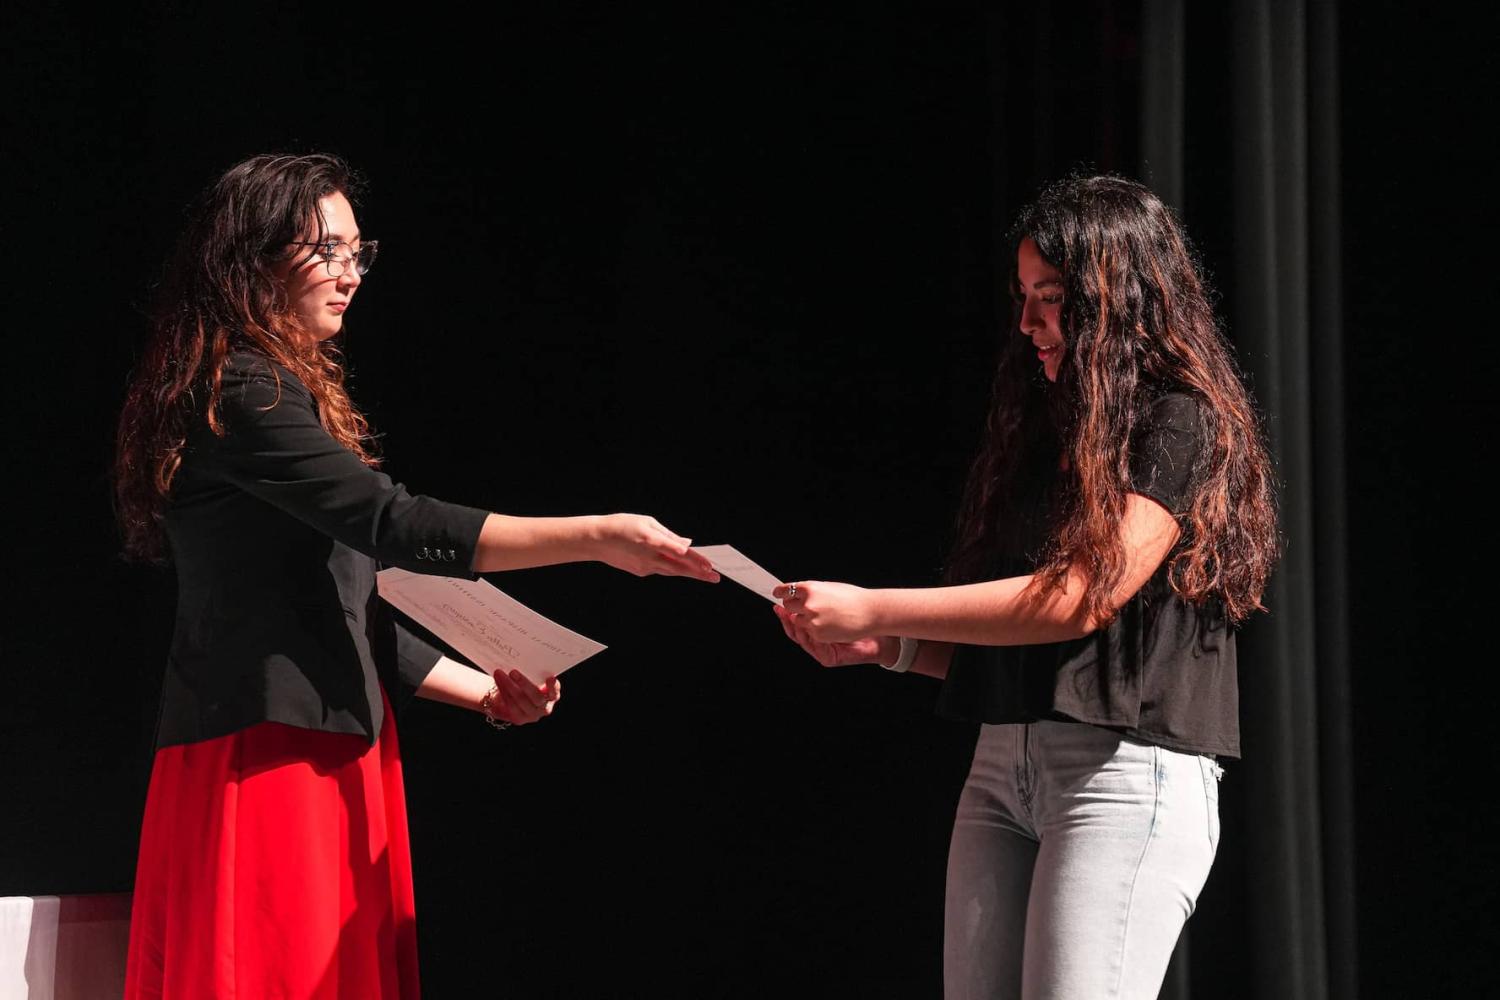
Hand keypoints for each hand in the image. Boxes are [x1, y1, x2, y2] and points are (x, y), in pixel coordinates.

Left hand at [487, 670, 561, 724]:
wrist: (509, 698)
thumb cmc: (524, 683)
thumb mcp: (531, 677)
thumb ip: (533, 672)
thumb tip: (526, 656)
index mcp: (552, 696)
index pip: (555, 693)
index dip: (553, 687)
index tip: (550, 677)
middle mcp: (545, 708)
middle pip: (536, 697)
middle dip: (524, 683)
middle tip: (513, 671)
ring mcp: (532, 715)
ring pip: (521, 701)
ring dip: (509, 686)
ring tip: (499, 673)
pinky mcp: (519, 719)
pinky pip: (511, 705)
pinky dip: (503, 692)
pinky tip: (499, 681)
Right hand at [592, 513, 719, 581]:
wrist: (596, 540)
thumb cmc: (621, 526)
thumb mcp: (648, 522)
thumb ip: (669, 534)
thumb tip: (686, 542)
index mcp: (653, 542)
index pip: (681, 553)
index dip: (696, 560)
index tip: (710, 565)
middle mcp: (650, 558)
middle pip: (679, 567)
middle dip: (698, 573)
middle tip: (715, 577)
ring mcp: (645, 567)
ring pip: (671, 571)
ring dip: (688, 573)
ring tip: (704, 575)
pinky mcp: (640, 572)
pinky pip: (659, 570)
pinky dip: (670, 568)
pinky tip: (678, 566)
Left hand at [772, 579, 881, 642]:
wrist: (870, 613)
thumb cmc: (854, 599)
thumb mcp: (829, 588)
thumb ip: (812, 592)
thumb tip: (798, 593)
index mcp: (810, 588)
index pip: (786, 590)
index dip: (781, 592)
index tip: (777, 593)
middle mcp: (808, 604)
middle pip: (788, 606)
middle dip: (793, 607)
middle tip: (803, 606)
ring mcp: (811, 620)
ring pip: (798, 621)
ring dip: (805, 619)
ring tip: (823, 615)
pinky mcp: (817, 634)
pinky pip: (809, 632)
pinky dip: (815, 629)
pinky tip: (828, 624)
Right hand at [773, 603, 896, 667]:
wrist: (882, 634)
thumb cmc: (862, 618)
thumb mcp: (836, 605)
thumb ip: (819, 601)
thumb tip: (801, 588)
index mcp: (818, 629)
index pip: (796, 621)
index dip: (786, 611)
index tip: (778, 598)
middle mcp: (818, 641)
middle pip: (794, 631)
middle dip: (786, 619)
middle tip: (781, 608)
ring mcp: (823, 650)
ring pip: (801, 640)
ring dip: (794, 627)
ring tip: (790, 615)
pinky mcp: (828, 658)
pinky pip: (813, 648)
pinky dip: (807, 637)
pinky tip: (805, 625)